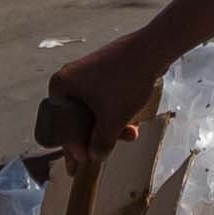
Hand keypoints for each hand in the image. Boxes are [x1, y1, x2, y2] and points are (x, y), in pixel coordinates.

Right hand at [47, 32, 172, 160]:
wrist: (152, 49)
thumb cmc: (126, 81)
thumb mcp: (113, 119)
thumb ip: (101, 142)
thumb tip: (95, 156)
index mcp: (60, 86)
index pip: (61, 126)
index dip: (73, 147)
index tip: (80, 165)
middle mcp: (68, 78)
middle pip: (78, 119)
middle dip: (99, 135)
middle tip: (112, 148)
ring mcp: (86, 74)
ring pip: (93, 111)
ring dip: (111, 125)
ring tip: (132, 133)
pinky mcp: (102, 71)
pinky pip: (102, 99)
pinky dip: (115, 112)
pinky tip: (132, 121)